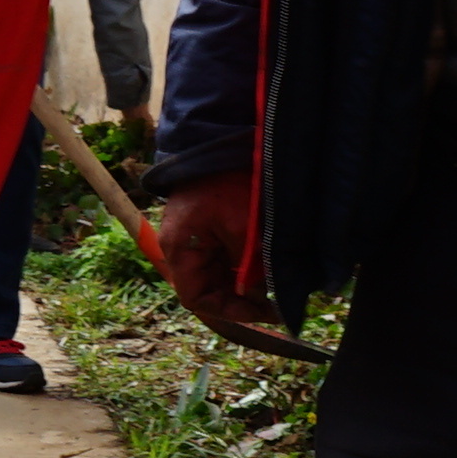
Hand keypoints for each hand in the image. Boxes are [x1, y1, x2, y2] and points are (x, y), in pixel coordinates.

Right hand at [150, 172, 274, 337]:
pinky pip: (225, 260)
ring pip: (220, 277)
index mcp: (180, 250)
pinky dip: (245, 268)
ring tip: (275, 288)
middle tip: (276, 304)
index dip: (230, 311)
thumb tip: (265, 295)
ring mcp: (195, 241)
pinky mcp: (208, 231)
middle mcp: (182, 250)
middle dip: (242, 299)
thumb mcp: (243, 227)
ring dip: (246, 285)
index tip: (262, 312)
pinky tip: (267, 270)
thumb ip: (251, 266)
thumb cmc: (226, 182)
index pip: (198, 299)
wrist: (221, 144)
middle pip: (210, 290)